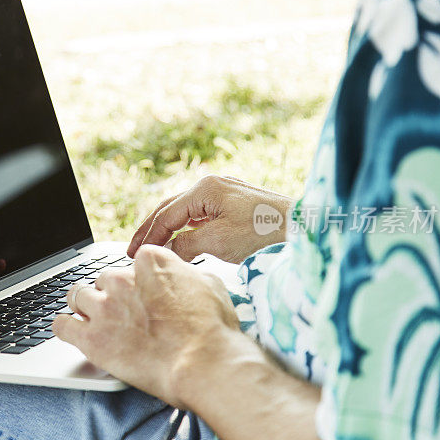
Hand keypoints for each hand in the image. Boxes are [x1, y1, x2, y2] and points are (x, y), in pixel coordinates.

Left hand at [53, 244, 237, 407]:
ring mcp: (103, 307)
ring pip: (78, 297)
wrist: (203, 364)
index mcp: (149, 261)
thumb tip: (184, 277)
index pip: (133, 262)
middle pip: (104, 279)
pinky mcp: (91, 337)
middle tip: (124, 314)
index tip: (142, 295)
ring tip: (95, 321)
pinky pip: (61, 325)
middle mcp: (121, 279)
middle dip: (112, 295)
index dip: (138, 281)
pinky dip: (64, 327)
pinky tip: (72, 331)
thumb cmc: (213, 330)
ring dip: (86, 308)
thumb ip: (186, 276)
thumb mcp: (210, 286)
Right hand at [127, 175, 292, 262]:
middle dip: (152, 229)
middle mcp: (213, 185)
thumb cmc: (265, 232)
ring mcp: (226, 193)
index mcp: (205, 188)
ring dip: (169, 229)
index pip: (166, 214)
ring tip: (153, 247)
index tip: (133, 253)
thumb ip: (186, 244)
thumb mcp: (218, 242)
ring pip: (187, 212)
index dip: (148, 235)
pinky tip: (182, 241)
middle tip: (133, 249)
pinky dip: (187, 229)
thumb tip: (166, 251)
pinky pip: (203, 216)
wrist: (306, 229)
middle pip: (172, 208)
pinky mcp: (236, 205)